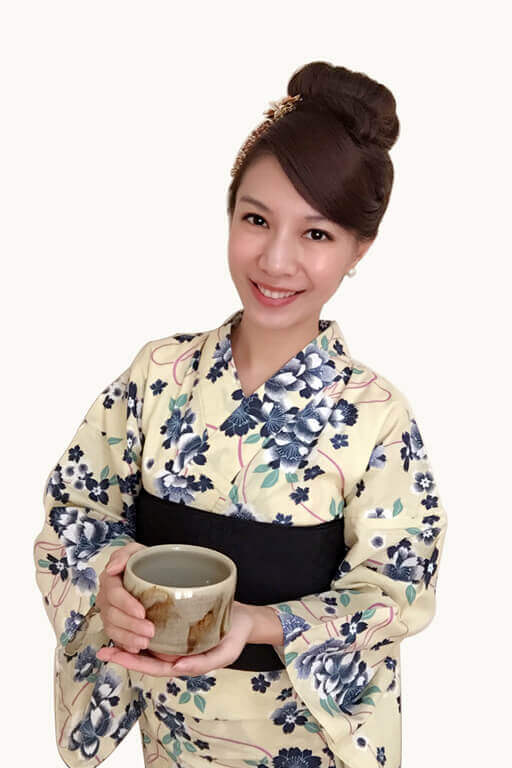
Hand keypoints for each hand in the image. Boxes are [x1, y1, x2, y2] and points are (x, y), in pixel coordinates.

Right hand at [95, 541, 154, 653]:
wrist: (151, 572)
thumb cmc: (143, 561)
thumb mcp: (136, 551)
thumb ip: (123, 555)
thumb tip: (112, 569)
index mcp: (110, 580)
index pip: (113, 594)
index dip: (126, 604)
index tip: (142, 612)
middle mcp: (106, 598)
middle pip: (112, 615)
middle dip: (131, 625)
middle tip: (150, 631)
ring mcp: (109, 614)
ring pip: (113, 629)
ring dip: (128, 638)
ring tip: (146, 642)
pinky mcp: (116, 626)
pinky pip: (116, 639)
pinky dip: (125, 645)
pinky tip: (137, 648)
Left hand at [95, 600, 255, 676]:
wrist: (246, 619)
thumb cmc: (235, 637)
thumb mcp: (224, 654)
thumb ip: (202, 663)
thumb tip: (176, 666)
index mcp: (182, 661)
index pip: (151, 666)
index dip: (130, 662)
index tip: (111, 655)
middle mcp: (175, 651)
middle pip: (144, 656)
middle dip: (123, 654)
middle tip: (102, 650)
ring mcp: (176, 638)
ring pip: (148, 642)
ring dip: (129, 639)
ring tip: (111, 631)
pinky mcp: (178, 622)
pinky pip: (157, 626)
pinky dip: (141, 623)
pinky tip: (131, 613)